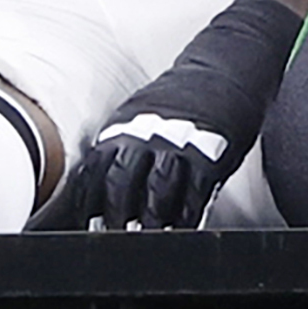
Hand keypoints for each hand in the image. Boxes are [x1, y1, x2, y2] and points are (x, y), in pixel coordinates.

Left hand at [35, 0, 305, 229]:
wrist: (225, 69)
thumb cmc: (180, 100)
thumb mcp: (140, 114)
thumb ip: (121, 146)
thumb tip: (97, 183)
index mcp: (124, 125)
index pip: (95, 168)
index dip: (86, 200)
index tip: (82, 223)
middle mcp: (148, 134)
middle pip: (122, 179)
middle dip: (115, 214)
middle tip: (113, 237)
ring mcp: (180, 144)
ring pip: (158, 188)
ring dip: (150, 219)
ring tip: (148, 239)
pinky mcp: (212, 155)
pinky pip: (195, 193)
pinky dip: (187, 216)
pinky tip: (182, 229)